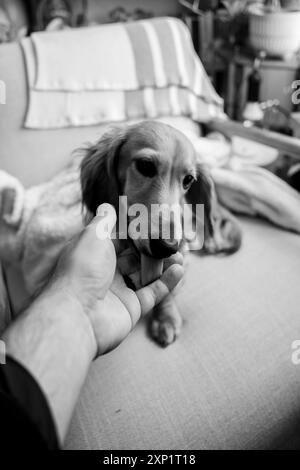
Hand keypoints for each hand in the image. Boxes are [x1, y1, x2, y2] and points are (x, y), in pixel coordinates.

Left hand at [52, 205, 183, 355]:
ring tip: (180, 253)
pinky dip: (167, 282)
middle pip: (135, 258)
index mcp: (95, 255)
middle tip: (173, 239)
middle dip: (153, 249)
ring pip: (146, 275)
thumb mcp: (93, 236)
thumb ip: (104, 221)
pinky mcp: (132, 309)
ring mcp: (120, 292)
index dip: (136, 233)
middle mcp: (106, 273)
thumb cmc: (82, 270)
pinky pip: (153, 293)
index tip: (154, 223)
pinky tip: (179, 269)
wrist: (77, 314)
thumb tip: (107, 206)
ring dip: (164, 264)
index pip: (119, 241)